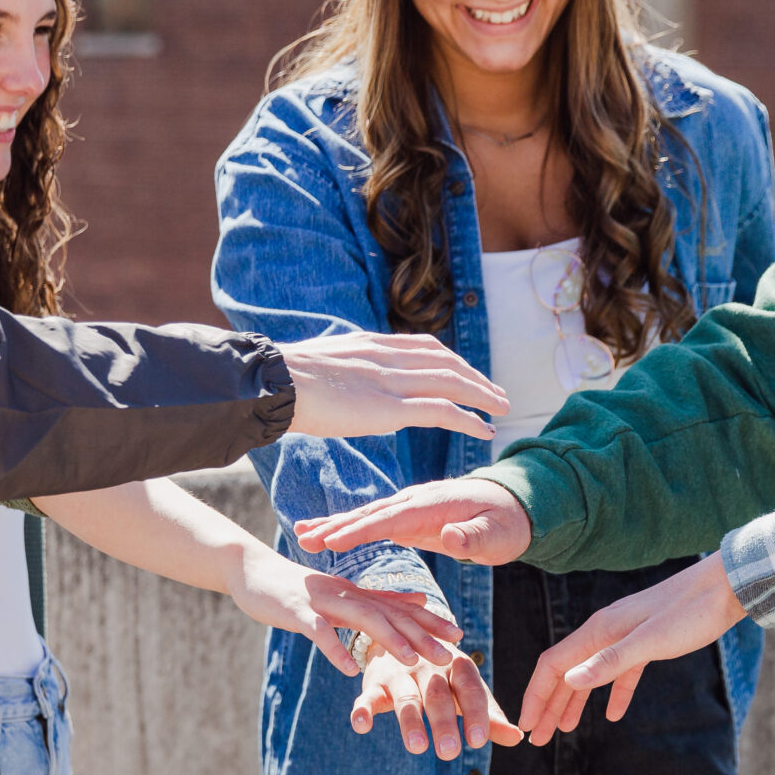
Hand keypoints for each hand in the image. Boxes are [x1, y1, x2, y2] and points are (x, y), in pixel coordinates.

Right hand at [225, 549, 463, 674]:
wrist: (252, 571)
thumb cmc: (297, 589)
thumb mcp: (344, 593)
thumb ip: (380, 599)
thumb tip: (419, 598)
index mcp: (358, 593)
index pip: (400, 608)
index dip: (430, 621)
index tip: (459, 636)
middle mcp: (347, 594)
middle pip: (391, 615)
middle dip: (421, 637)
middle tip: (449, 657)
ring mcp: (322, 602)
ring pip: (362, 620)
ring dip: (389, 641)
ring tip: (412, 662)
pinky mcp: (297, 612)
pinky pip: (319, 632)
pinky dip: (336, 650)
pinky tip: (351, 670)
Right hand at [280, 333, 510, 442]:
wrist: (272, 382)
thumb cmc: (282, 381)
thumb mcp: (319, 366)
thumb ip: (341, 372)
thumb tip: (339, 385)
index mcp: (370, 344)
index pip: (423, 346)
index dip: (451, 360)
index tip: (467, 372)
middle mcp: (386, 356)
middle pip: (446, 361)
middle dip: (476, 377)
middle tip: (497, 393)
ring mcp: (390, 381)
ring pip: (452, 382)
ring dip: (482, 395)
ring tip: (501, 409)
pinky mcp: (389, 408)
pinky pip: (441, 411)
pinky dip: (468, 419)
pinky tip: (484, 430)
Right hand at [295, 477, 533, 565]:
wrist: (514, 506)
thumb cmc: (507, 523)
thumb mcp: (497, 534)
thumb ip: (473, 536)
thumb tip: (449, 536)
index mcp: (432, 506)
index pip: (390, 519)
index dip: (360, 531)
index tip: (332, 541)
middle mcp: (415, 503)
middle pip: (369, 515)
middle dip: (334, 526)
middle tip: (302, 538)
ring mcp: (409, 509)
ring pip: (366, 517)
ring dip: (333, 527)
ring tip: (301, 535)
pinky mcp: (408, 518)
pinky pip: (373, 524)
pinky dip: (348, 529)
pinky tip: (326, 536)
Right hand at [350, 643, 524, 760]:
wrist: (403, 640)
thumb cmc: (444, 678)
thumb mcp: (468, 692)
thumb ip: (488, 715)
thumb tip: (518, 738)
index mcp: (458, 667)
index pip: (470, 691)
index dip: (475, 715)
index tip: (478, 741)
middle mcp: (430, 667)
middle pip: (438, 696)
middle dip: (443, 723)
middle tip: (449, 751)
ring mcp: (401, 674)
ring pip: (406, 698)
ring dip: (410, 722)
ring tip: (417, 747)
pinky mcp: (375, 682)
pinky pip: (368, 697)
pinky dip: (362, 709)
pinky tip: (361, 726)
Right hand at [516, 555, 744, 744]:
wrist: (725, 587)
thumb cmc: (689, 612)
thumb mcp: (649, 641)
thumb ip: (609, 661)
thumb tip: (570, 680)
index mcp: (599, 630)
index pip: (554, 666)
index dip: (536, 696)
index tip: (526, 724)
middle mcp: (605, 633)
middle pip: (567, 673)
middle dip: (549, 706)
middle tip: (536, 739)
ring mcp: (625, 638)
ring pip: (590, 674)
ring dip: (574, 703)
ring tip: (562, 730)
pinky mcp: (647, 644)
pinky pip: (621, 673)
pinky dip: (613, 694)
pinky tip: (612, 715)